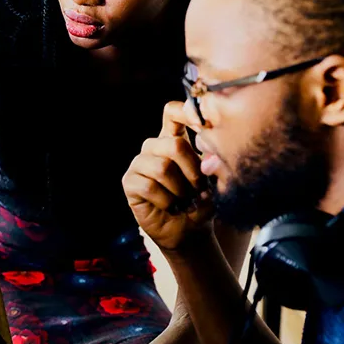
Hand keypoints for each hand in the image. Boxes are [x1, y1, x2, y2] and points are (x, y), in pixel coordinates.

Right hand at [122, 102, 213, 250]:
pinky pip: (149, 186)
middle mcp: (154, 147)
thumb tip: (208, 162)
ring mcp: (140, 163)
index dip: (185, 112)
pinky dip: (167, 201)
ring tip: (186, 201)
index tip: (203, 125)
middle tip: (199, 189)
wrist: (188, 232)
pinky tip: (170, 207)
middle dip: (194, 171)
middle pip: (174, 144)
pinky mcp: (130, 182)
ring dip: (181, 190)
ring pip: (163, 167)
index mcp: (174, 139)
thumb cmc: (201, 202)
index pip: (172, 112)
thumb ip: (212, 168)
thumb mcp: (213, 183)